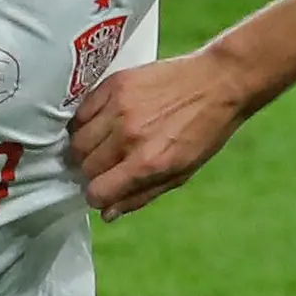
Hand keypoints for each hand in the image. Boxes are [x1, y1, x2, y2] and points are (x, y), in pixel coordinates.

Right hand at [71, 50, 250, 215]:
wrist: (218, 83)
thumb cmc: (204, 130)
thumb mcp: (181, 173)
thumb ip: (141, 195)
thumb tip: (108, 212)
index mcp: (147, 163)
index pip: (97, 191)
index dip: (98, 195)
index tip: (103, 189)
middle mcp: (128, 136)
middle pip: (83, 165)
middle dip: (91, 172)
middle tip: (105, 165)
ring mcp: (119, 108)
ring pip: (77, 139)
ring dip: (86, 147)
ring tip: (101, 144)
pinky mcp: (115, 84)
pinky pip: (81, 111)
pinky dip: (85, 122)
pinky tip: (101, 124)